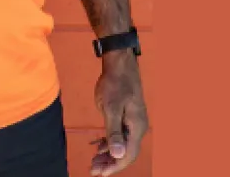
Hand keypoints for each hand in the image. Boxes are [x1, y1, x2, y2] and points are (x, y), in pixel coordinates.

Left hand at [90, 51, 148, 175]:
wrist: (120, 64)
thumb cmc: (115, 84)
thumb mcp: (110, 108)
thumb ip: (114, 132)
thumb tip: (118, 154)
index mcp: (137, 127)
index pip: (128, 155)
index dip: (114, 166)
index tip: (99, 174)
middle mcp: (137, 127)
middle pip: (125, 153)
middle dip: (109, 163)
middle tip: (92, 170)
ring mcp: (132, 122)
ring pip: (122, 145)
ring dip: (108, 155)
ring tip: (93, 162)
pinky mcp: (126, 117)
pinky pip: (119, 136)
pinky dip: (109, 143)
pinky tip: (98, 148)